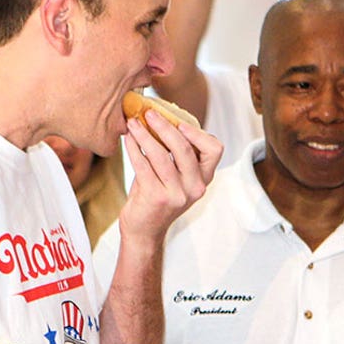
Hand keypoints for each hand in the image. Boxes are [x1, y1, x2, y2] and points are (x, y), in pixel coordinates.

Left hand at [119, 111, 222, 241]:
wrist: (144, 230)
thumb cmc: (157, 196)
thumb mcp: (175, 176)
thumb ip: (175, 153)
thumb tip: (160, 117)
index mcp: (204, 179)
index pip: (214, 149)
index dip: (198, 133)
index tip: (178, 121)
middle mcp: (195, 187)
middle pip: (184, 148)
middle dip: (165, 126)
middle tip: (149, 113)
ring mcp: (177, 194)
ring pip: (161, 155)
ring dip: (144, 135)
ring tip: (132, 123)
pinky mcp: (157, 198)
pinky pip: (143, 165)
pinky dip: (133, 148)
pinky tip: (128, 139)